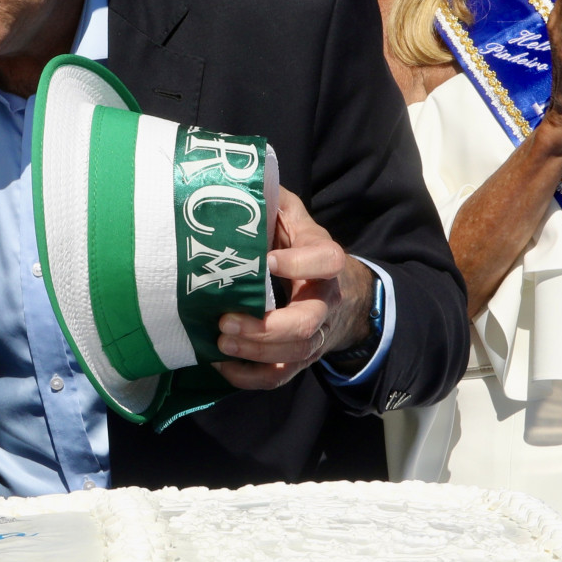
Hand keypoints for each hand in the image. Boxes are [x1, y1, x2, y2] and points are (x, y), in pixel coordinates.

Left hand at [211, 189, 372, 390]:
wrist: (340, 290)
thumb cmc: (300, 244)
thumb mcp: (291, 215)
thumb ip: (270, 200)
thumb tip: (232, 184)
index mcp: (324, 258)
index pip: (326, 260)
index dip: (300, 263)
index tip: (267, 261)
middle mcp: (324, 300)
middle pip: (307, 323)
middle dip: (266, 328)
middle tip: (226, 320)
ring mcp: (315, 332)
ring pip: (294, 353)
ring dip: (255, 352)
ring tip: (221, 340)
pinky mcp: (300, 355)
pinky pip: (280, 376)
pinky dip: (250, 377)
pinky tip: (222, 365)